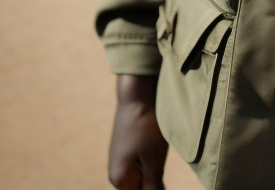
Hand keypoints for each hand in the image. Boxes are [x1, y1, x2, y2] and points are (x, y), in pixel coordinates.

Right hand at [108, 75, 168, 189]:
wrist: (136, 94)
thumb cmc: (146, 126)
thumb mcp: (154, 160)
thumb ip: (153, 186)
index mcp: (120, 180)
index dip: (155, 188)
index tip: (159, 169)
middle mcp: (115, 174)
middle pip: (141, 187)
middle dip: (155, 180)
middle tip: (159, 156)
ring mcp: (120, 160)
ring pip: (142, 175)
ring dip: (154, 169)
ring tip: (156, 148)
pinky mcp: (125, 149)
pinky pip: (140, 163)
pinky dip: (150, 158)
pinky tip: (154, 142)